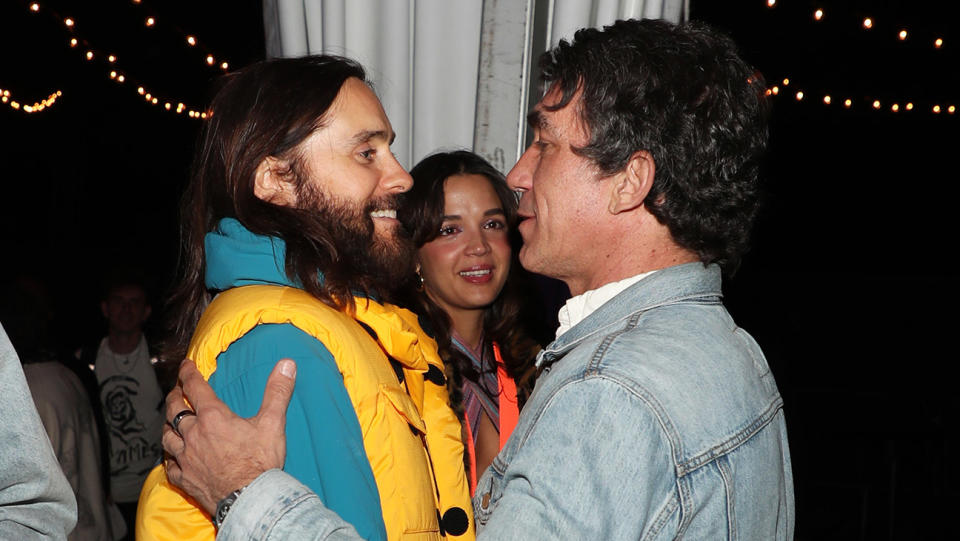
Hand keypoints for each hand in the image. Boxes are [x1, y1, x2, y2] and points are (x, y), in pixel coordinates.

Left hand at [162, 358, 295, 513]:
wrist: (250, 499)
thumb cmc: (260, 462)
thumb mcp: (273, 423)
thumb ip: (278, 391)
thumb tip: (287, 364)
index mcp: (213, 417)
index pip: (195, 388)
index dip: (188, 373)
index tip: (185, 365)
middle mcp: (194, 434)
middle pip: (175, 410)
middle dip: (174, 396)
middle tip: (176, 390)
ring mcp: (186, 458)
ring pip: (167, 436)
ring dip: (168, 424)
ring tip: (170, 420)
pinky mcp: (184, 478)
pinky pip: (168, 464)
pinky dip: (168, 456)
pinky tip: (171, 455)